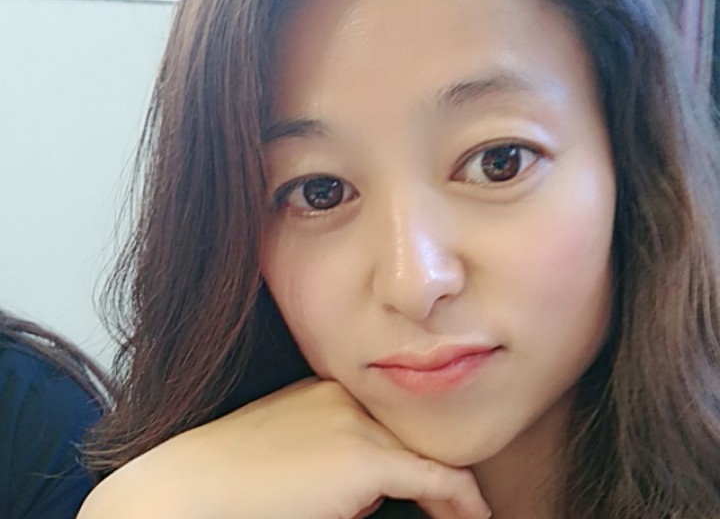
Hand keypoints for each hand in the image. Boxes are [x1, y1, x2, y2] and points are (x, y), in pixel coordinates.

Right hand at [78, 378, 490, 518]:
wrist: (185, 490)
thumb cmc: (229, 482)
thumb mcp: (285, 453)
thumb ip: (328, 453)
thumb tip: (367, 491)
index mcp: (328, 390)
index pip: (392, 419)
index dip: (421, 453)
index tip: (440, 487)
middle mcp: (348, 396)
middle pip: (415, 434)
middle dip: (440, 471)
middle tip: (467, 507)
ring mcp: (356, 423)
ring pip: (430, 454)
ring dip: (454, 492)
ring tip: (472, 518)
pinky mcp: (362, 459)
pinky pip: (435, 480)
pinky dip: (461, 503)